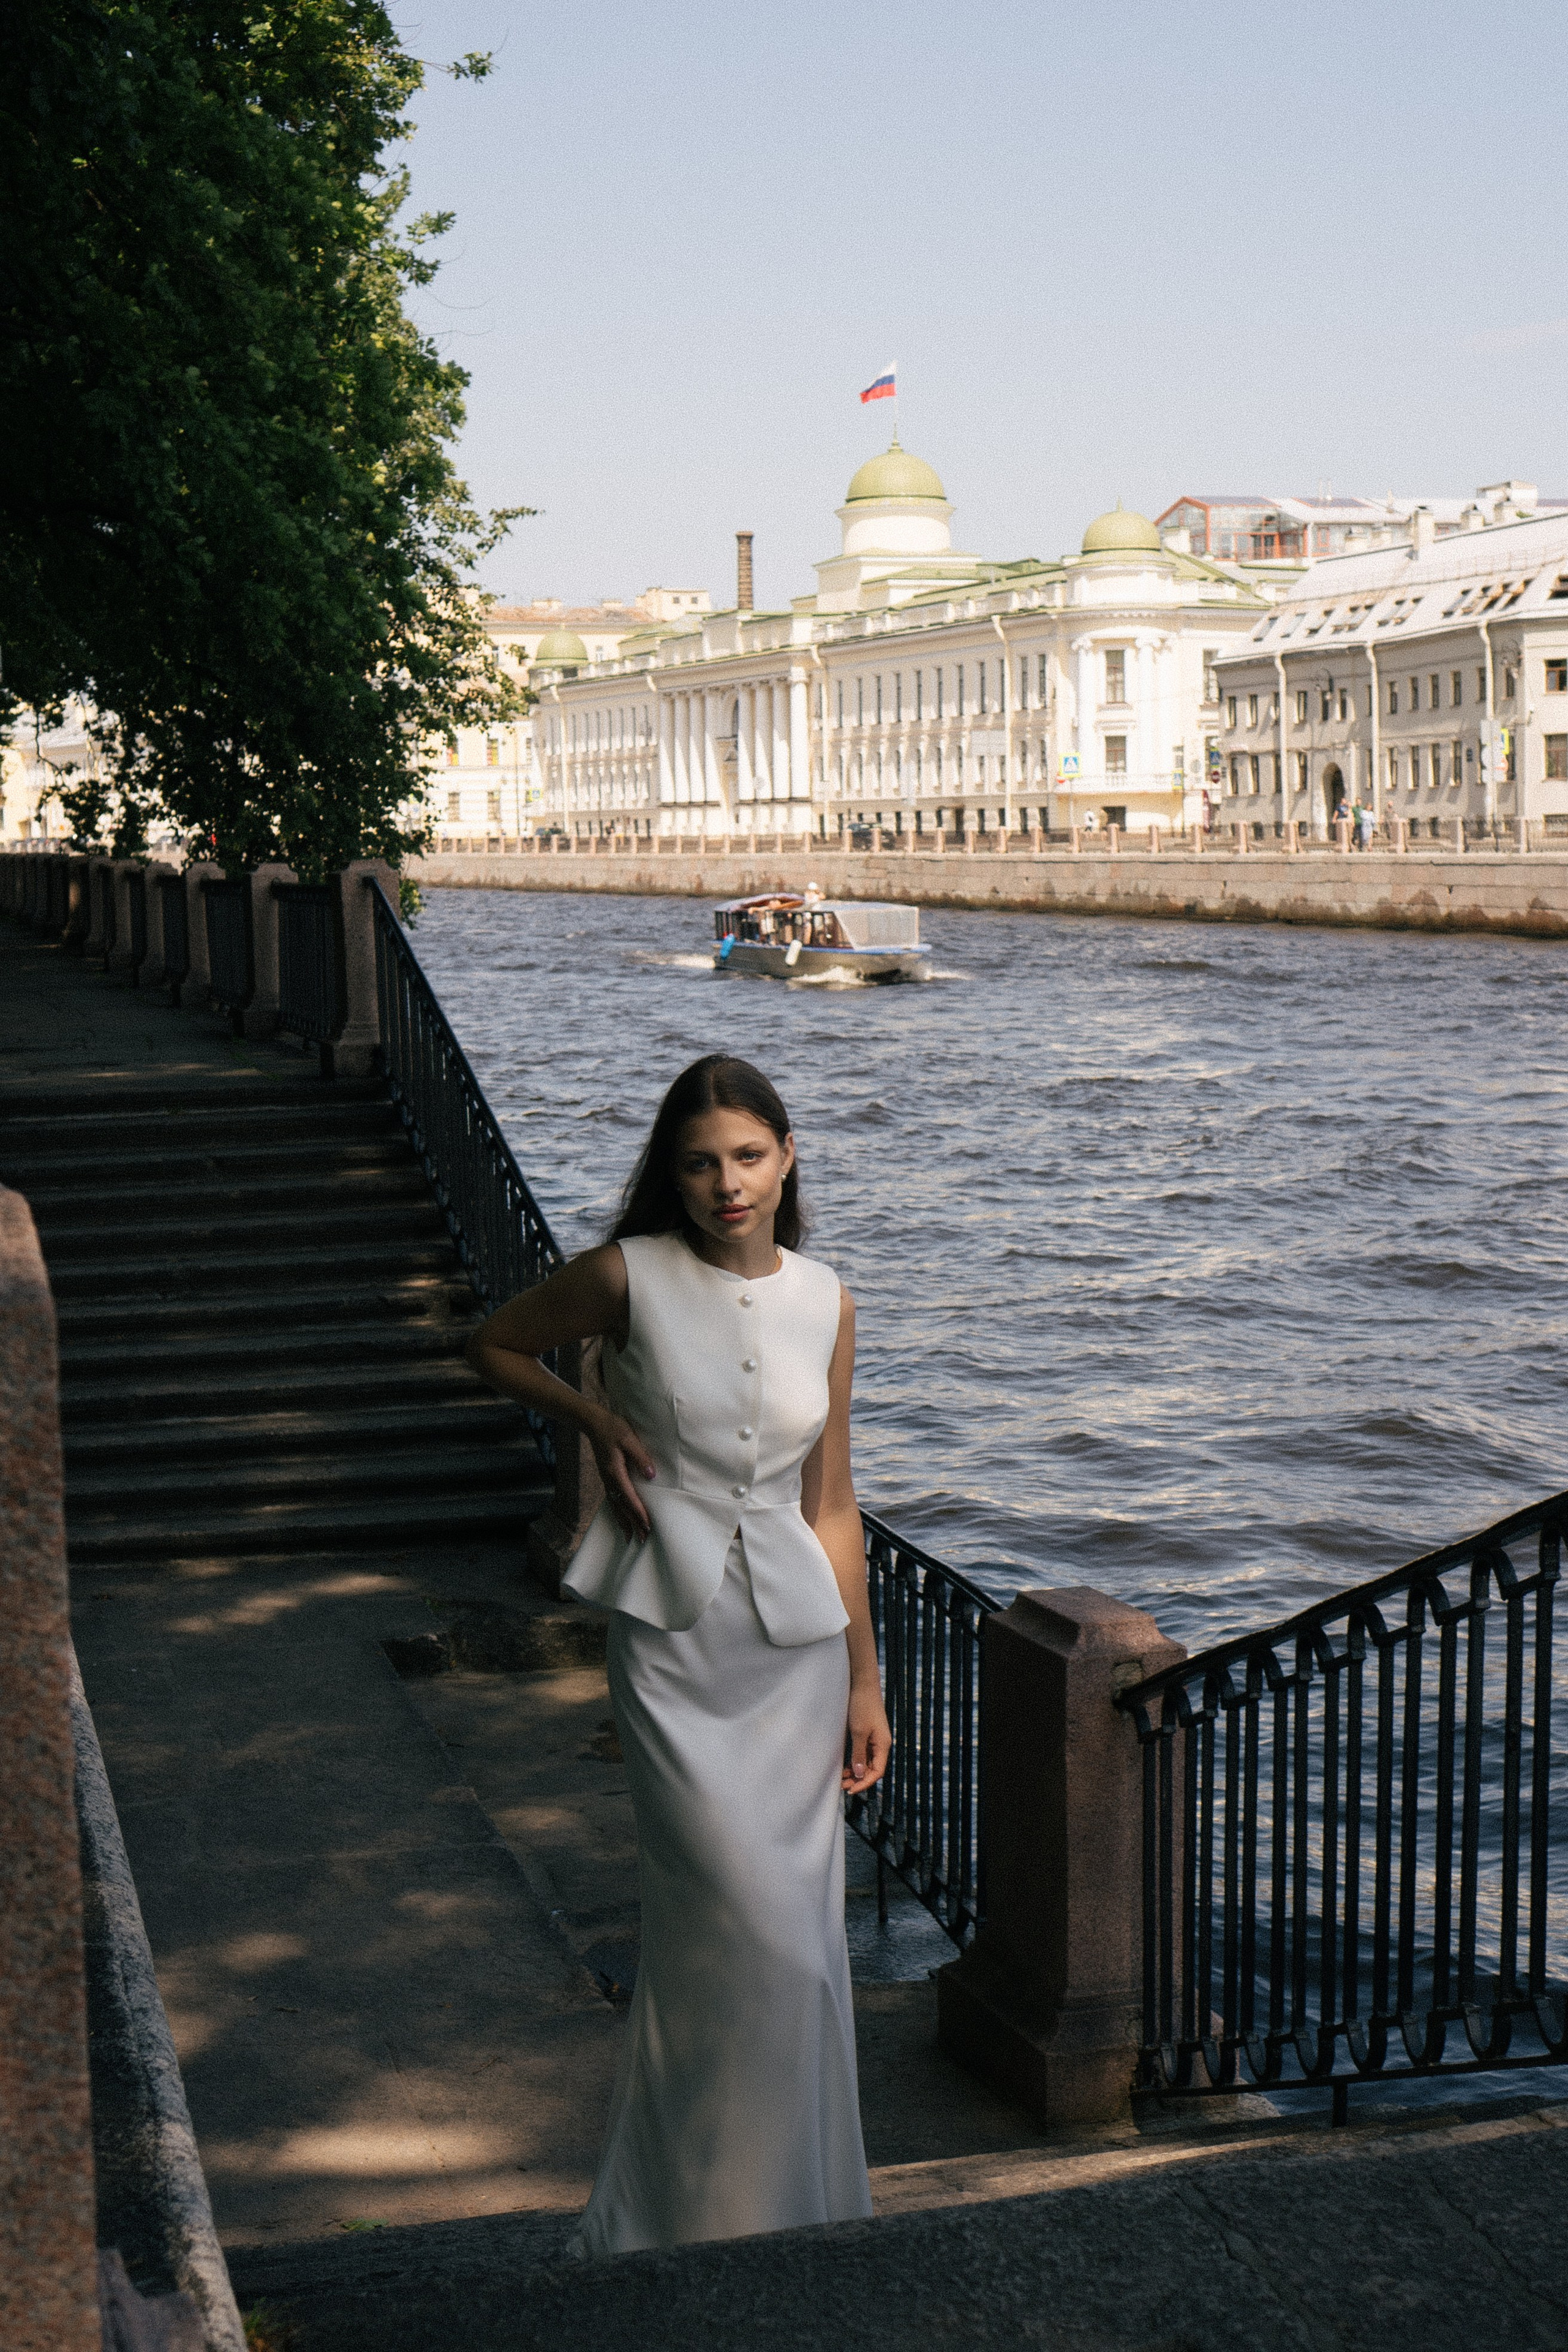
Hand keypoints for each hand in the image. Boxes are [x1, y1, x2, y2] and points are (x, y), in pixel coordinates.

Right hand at [589, 1411, 656, 1535]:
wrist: (593, 1423)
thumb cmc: (613, 1428)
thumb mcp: (629, 1438)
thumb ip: (641, 1457)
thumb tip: (651, 1476)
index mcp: (616, 1472)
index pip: (630, 1498)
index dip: (639, 1513)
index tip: (648, 1526)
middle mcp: (610, 1480)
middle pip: (622, 1507)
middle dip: (632, 1524)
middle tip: (642, 1539)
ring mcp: (606, 1480)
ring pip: (615, 1506)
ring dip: (623, 1522)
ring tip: (630, 1538)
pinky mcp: (606, 1478)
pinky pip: (612, 1500)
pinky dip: (617, 1513)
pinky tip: (620, 1519)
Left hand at [842, 1680, 890, 1794]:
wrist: (862, 1684)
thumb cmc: (862, 1706)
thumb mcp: (858, 1732)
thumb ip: (859, 1754)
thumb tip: (859, 1775)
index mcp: (883, 1745)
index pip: (877, 1771)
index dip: (865, 1783)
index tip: (851, 1790)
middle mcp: (881, 1744)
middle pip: (872, 1769)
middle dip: (859, 1779)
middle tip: (843, 1786)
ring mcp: (875, 1739)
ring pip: (867, 1762)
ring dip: (856, 1772)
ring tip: (842, 1779)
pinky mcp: (868, 1734)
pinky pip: (863, 1753)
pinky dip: (855, 1762)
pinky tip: (845, 1767)